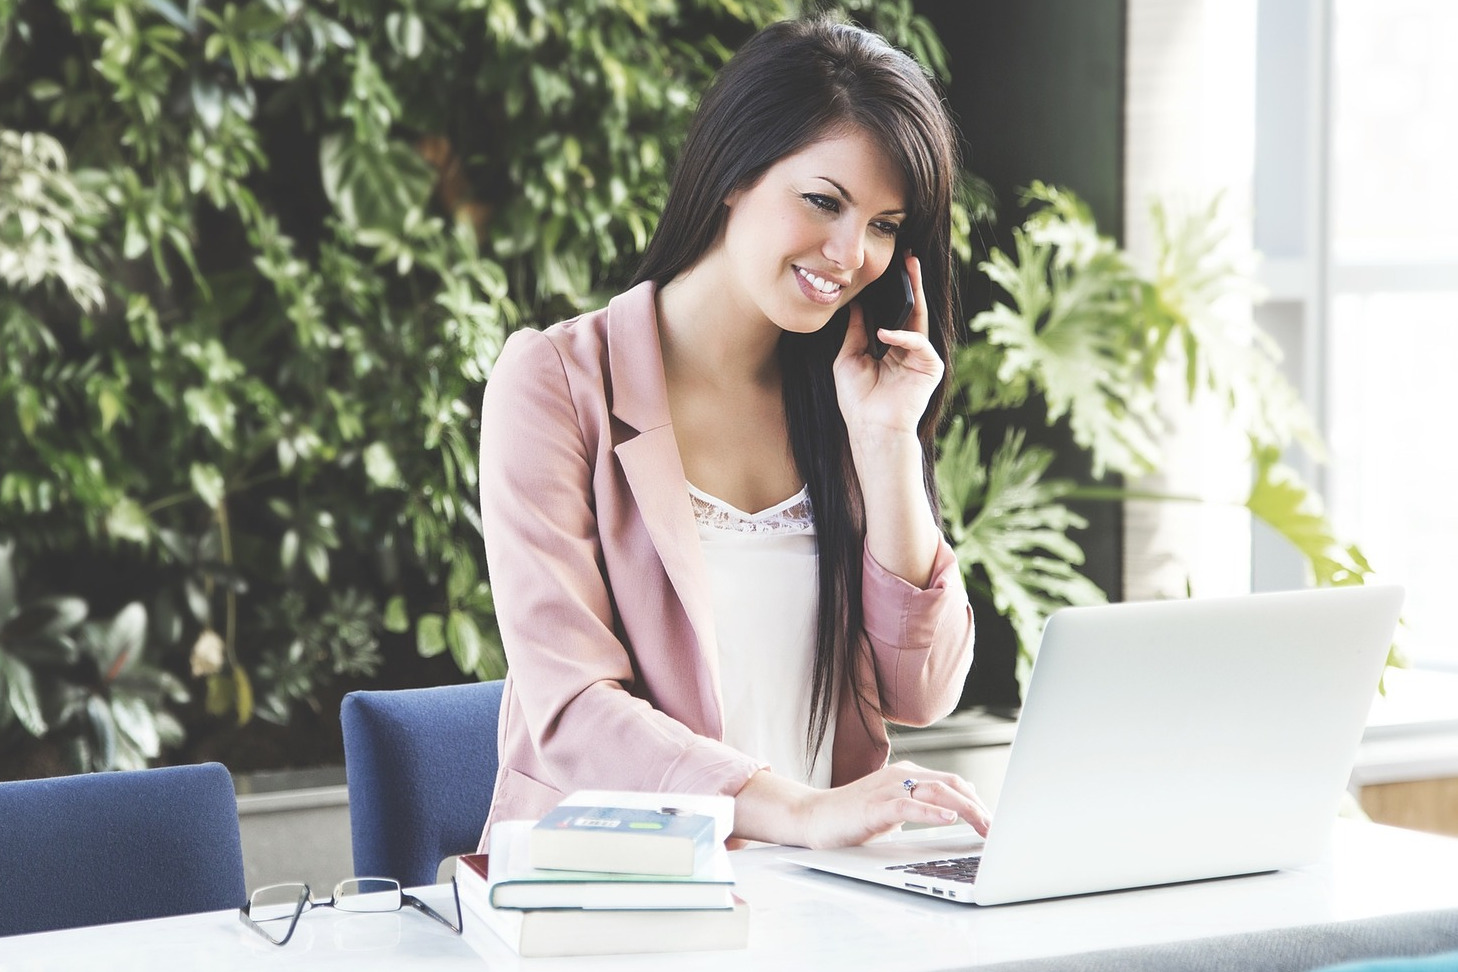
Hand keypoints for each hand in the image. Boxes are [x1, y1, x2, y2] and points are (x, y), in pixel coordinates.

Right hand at [797, 760, 990, 848]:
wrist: (813, 817)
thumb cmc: (853, 817)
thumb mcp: (894, 809)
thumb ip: (919, 804)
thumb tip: (953, 809)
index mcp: (907, 775)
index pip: (953, 782)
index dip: (978, 800)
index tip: (994, 821)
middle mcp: (900, 776)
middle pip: (951, 784)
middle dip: (979, 806)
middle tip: (996, 828)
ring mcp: (887, 789)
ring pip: (936, 791)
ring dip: (966, 809)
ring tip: (984, 825)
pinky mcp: (874, 806)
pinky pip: (908, 805)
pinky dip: (931, 811)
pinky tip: (948, 818)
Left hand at [833, 252, 943, 438]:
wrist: (870, 428)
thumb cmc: (857, 400)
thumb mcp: (848, 358)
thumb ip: (855, 332)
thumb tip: (856, 306)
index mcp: (891, 348)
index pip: (895, 313)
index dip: (892, 292)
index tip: (888, 268)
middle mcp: (909, 350)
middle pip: (912, 310)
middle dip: (911, 283)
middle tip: (909, 256)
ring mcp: (921, 358)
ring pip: (920, 319)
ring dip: (915, 294)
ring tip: (909, 270)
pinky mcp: (930, 368)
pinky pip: (919, 344)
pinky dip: (903, 337)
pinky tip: (884, 334)